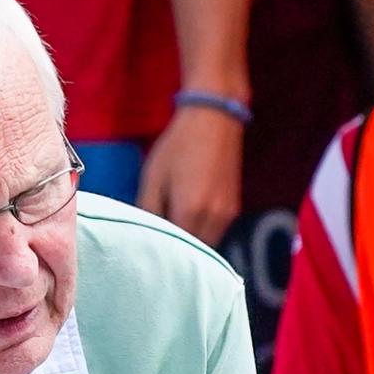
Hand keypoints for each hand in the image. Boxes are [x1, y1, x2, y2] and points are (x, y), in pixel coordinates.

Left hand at [137, 102, 247, 240]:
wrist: (214, 120)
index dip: (157, 252)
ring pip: (205, 246)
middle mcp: (213, 218)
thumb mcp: (153, 178)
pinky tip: (186, 221)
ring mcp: (227, 215)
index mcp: (190, 211)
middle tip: (155, 244)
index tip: (143, 251)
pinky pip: (215, 233)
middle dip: (174, 251)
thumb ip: (147, 212)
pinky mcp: (234, 209)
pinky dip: (200, 233)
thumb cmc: (178, 146)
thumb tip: (140, 236)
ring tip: (170, 232)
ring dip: (189, 245)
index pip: (172, 249)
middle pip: (191, 253)